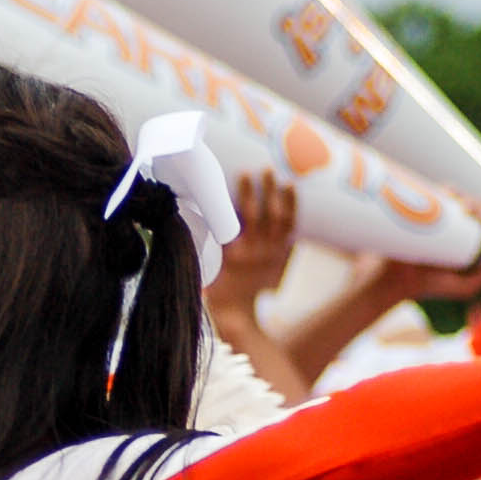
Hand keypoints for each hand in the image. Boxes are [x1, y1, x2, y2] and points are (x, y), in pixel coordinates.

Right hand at [205, 170, 296, 315]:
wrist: (237, 310)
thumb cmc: (216, 287)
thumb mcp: (206, 268)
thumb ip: (204, 246)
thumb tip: (189, 213)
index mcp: (232, 254)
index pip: (235, 219)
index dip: (240, 197)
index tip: (239, 174)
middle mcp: (253, 251)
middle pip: (259, 215)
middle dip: (259, 191)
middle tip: (258, 170)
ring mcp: (270, 252)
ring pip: (278, 219)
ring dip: (277, 195)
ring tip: (275, 174)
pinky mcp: (282, 253)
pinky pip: (290, 226)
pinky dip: (292, 206)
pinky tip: (291, 187)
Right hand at [363, 193, 480, 304]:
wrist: (394, 281)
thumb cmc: (430, 287)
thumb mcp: (463, 287)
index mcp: (472, 243)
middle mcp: (459, 229)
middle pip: (477, 209)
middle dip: (479, 205)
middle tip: (472, 211)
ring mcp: (442, 219)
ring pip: (460, 199)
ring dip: (466, 196)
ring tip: (462, 205)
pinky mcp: (425, 213)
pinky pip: (440, 195)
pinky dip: (449, 189)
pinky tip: (451, 191)